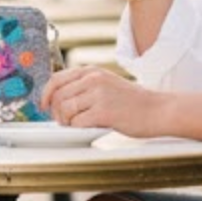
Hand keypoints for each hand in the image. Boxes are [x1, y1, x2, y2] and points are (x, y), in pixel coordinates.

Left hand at [40, 66, 162, 136]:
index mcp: (92, 71)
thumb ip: (85, 87)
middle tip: (63, 122)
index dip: (45, 94)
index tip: (44, 106)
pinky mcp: (104, 112)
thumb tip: (58, 100)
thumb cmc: (133, 102)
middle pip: (58, 97)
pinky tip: (89, 128)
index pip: (56, 79)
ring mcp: (99, 94)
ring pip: (65, 110)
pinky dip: (78, 129)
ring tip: (76, 126)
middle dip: (55, 113)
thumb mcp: (107, 84)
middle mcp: (93, 79)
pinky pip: (77, 123)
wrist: (158, 109)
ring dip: (66, 122)